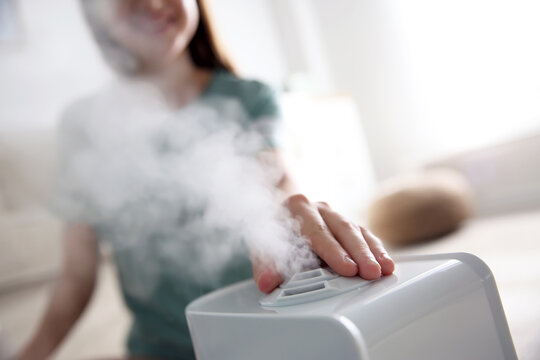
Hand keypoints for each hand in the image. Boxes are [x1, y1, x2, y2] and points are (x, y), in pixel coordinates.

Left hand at [253, 194, 394, 292]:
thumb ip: (266, 264)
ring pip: (356, 230)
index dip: (333, 251)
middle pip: (342, 229)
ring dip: (371, 252)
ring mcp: (334, 215)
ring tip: (383, 270)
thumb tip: (267, 282)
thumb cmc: (274, 231)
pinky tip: (386, 263)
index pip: (317, 230)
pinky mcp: (346, 224)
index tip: (346, 268)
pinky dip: (376, 249)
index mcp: (297, 207)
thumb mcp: (263, 246)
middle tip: (369, 272)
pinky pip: (365, 234)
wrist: (280, 213)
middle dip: (358, 253)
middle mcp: (318, 208)